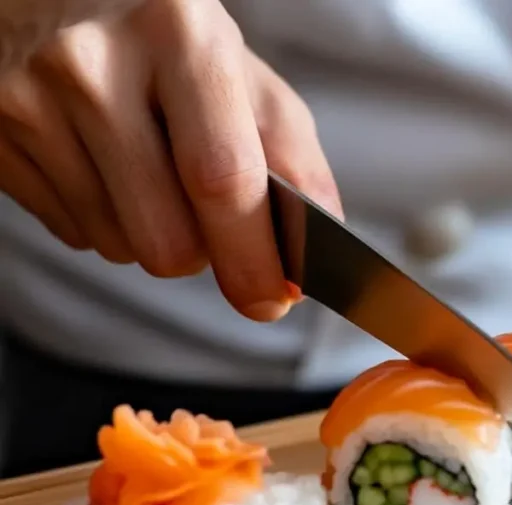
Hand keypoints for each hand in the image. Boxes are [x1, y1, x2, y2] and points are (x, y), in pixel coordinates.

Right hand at [0, 0, 341, 320]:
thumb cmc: (163, 34)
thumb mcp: (238, 69)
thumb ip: (288, 152)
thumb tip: (318, 239)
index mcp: (180, 35)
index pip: (223, 180)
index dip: (253, 258)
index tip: (272, 300)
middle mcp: (94, 65)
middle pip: (166, 238)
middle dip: (204, 257)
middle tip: (214, 227)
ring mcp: (30, 100)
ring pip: (118, 247)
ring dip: (152, 235)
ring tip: (150, 172)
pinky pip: (72, 233)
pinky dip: (106, 220)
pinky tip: (105, 166)